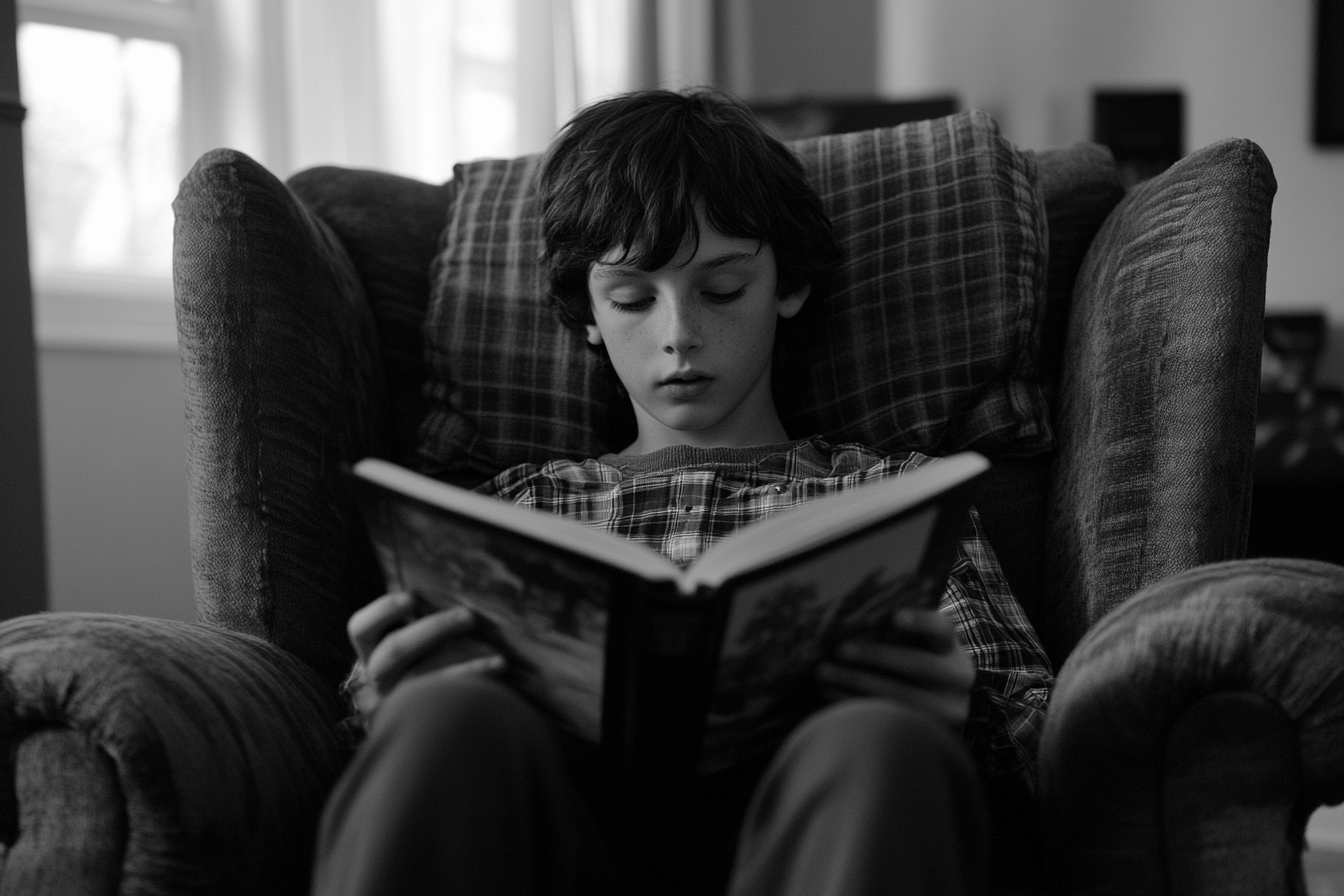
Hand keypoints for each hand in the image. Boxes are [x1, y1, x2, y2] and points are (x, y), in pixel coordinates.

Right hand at [347, 591, 504, 715]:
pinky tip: (499, 664)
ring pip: (421, 675)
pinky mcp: (418, 717)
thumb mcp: (413, 642)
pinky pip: (445, 694)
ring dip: (460, 654)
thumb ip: (422, 621)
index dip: (382, 610)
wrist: (426, 721)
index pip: (360, 628)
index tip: (411, 597)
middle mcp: (376, 677)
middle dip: (434, 628)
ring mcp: (395, 700)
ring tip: (493, 645)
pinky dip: (475, 674)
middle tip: (468, 616)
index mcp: (370, 651)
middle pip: (395, 649)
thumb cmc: (427, 661)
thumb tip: (454, 592)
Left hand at [816, 607, 974, 730]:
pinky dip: (855, 703)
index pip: (941, 629)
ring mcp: (948, 710)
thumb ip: (898, 632)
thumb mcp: (921, 646)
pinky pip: (890, 719)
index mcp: (951, 648)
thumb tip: (853, 615)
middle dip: (875, 657)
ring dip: (856, 683)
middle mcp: (956, 679)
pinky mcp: (928, 733)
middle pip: (918, 665)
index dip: (920, 622)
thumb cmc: (918, 662)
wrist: (947, 706)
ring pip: (901, 697)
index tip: (894, 615)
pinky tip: (829, 693)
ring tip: (823, 673)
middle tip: (839, 650)